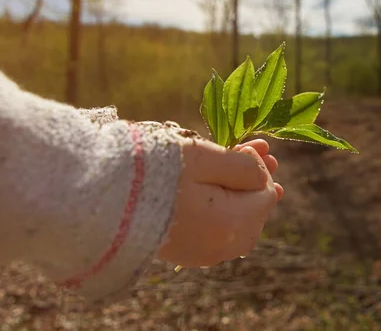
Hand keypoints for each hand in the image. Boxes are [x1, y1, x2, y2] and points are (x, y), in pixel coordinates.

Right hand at [157, 138, 282, 267]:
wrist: (97, 198)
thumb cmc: (152, 171)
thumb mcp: (204, 157)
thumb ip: (242, 166)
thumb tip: (265, 173)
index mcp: (231, 224)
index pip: (266, 194)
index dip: (260, 167)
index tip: (248, 143)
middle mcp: (222, 247)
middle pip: (255, 213)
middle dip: (254, 180)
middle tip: (251, 149)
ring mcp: (202, 254)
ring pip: (239, 224)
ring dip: (241, 193)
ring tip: (237, 165)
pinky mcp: (184, 254)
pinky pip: (218, 233)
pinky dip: (223, 210)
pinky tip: (215, 190)